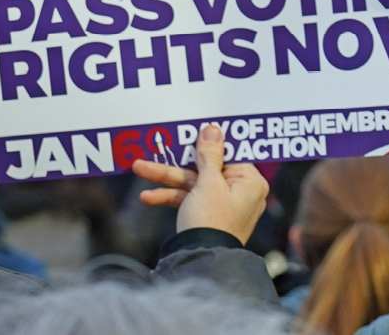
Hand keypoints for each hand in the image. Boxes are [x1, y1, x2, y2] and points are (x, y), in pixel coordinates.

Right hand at [132, 124, 268, 244]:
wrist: (202, 259)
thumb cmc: (212, 221)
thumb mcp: (208, 183)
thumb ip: (209, 155)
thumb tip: (213, 130)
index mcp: (250, 182)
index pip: (228, 153)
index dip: (208, 143)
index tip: (191, 131)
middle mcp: (240, 191)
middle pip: (205, 167)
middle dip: (176, 162)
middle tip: (157, 149)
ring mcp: (222, 203)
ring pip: (192, 182)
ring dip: (165, 178)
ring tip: (139, 168)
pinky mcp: (207, 213)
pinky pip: (188, 198)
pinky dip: (170, 196)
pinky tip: (148, 196)